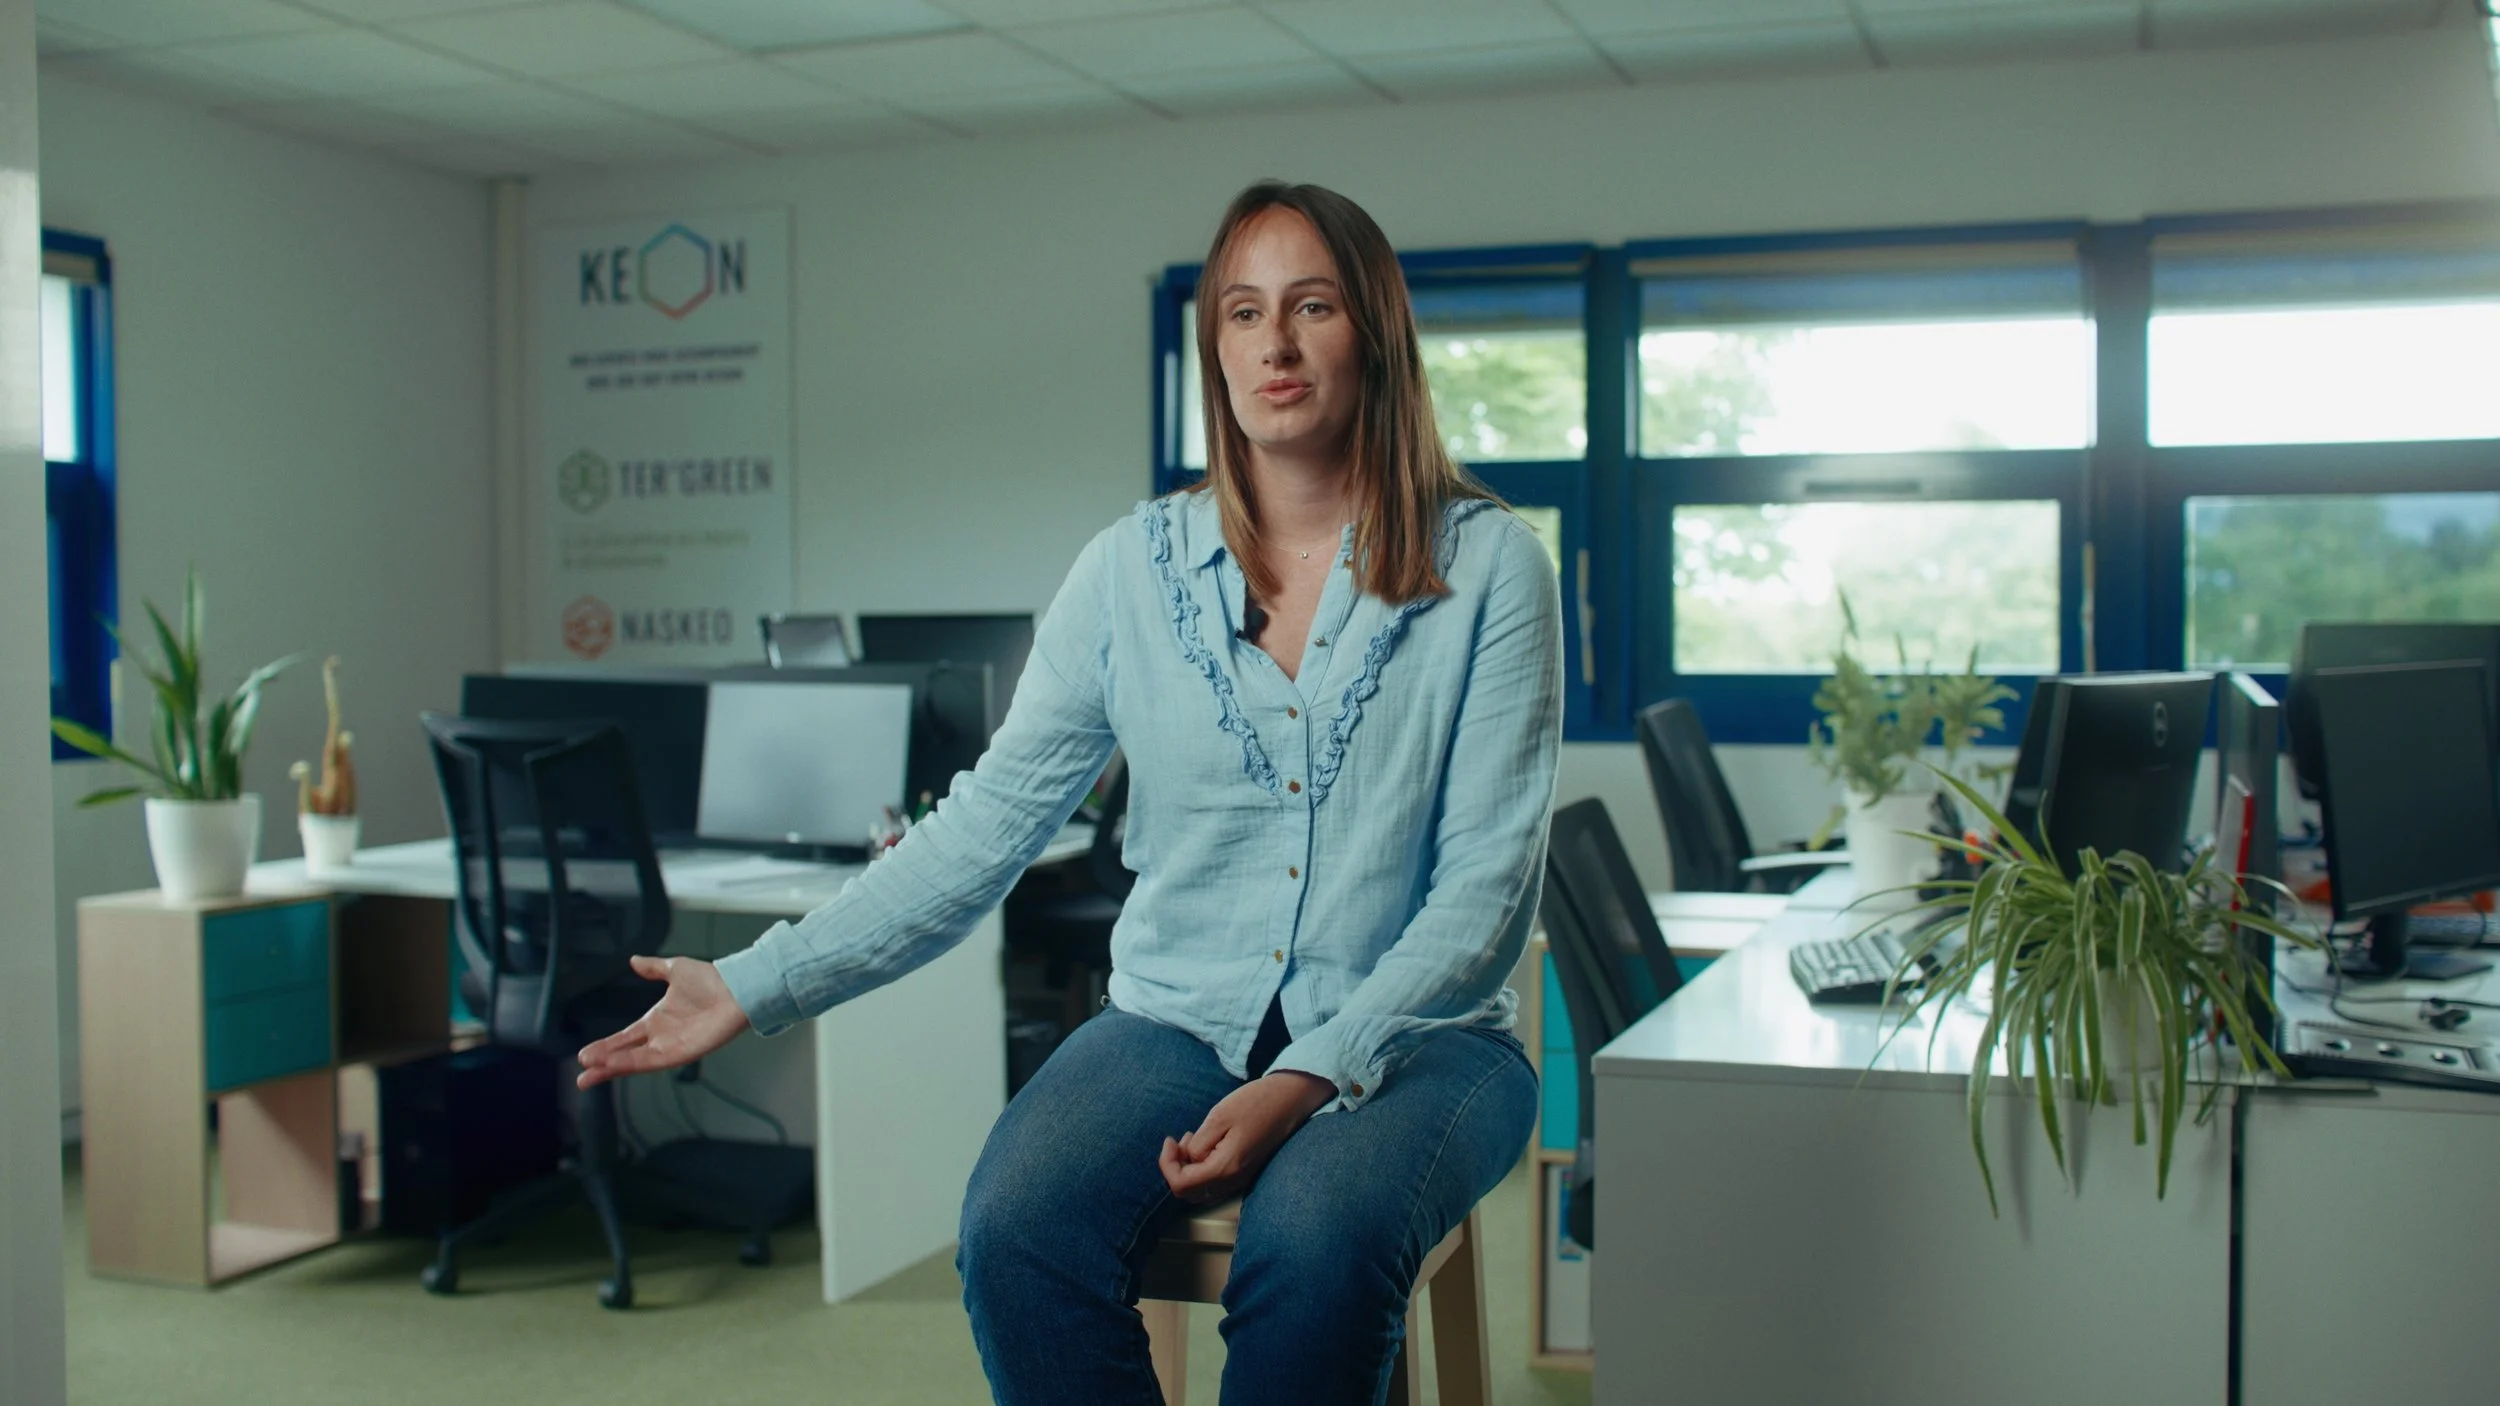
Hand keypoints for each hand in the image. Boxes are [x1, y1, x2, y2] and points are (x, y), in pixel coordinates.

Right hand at [575, 955, 749, 1089]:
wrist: (736, 987)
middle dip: (603, 1065)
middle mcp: (661, 1037)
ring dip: (612, 1067)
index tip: (584, 1055)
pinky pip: (652, 1062)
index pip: (624, 1038)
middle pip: (625, 1055)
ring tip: (589, 1074)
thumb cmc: (712, 980)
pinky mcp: (682, 1053)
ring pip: (635, 1062)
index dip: (605, 1046)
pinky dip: (632, 1064)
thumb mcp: (675, 968)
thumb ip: (653, 968)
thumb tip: (634, 960)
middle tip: (581, 1075)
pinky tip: (614, 1066)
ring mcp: (671, 1047)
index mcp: (656, 1020)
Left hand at [1159, 1072, 1336, 1205]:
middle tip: (1178, 1141)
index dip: (1167, 1164)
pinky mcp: (1245, 1171)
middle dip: (1176, 1168)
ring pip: (1201, 1189)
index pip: (1181, 1184)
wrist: (1291, 1099)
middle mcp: (1233, 1180)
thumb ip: (1199, 1144)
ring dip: (1188, 1168)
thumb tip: (1189, 1158)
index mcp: (1225, 1168)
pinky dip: (1202, 1167)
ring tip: (1192, 1139)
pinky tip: (1207, 1143)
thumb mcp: (1219, 1117)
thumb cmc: (1257, 1103)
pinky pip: (1215, 1181)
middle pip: (1189, 1192)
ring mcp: (1241, 1178)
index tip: (1169, 1140)